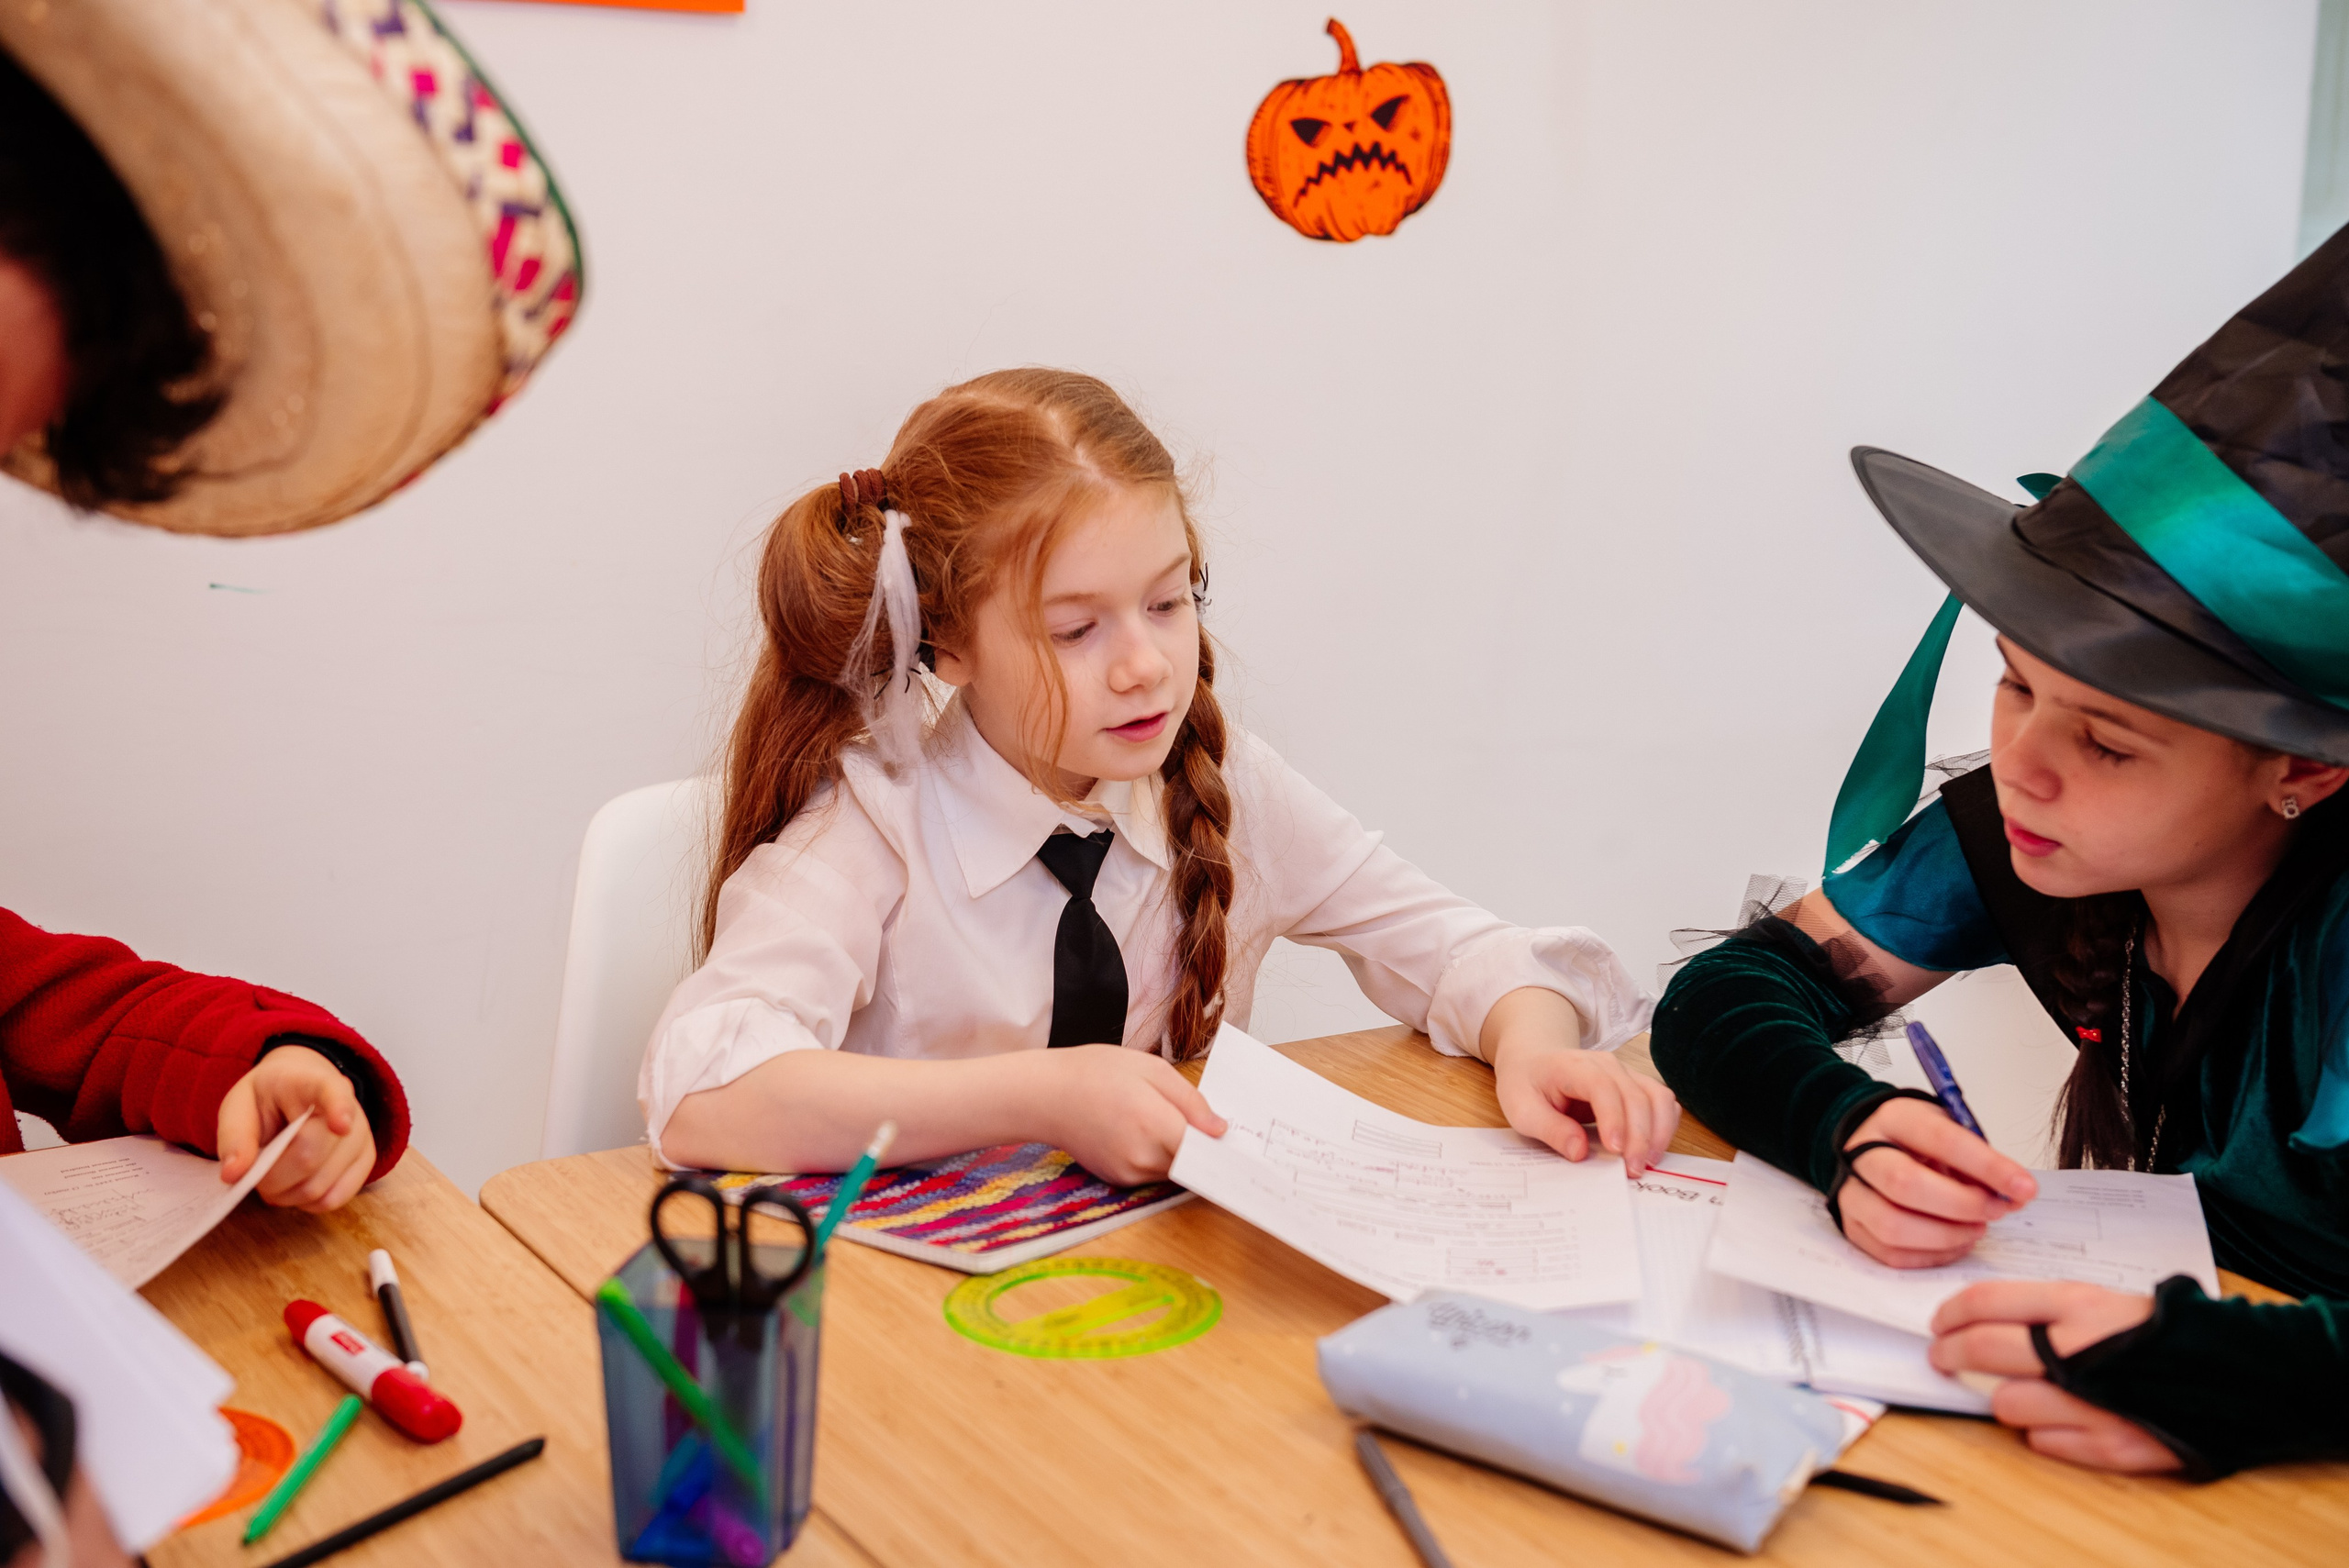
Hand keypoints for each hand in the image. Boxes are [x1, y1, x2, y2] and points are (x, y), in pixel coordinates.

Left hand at [216, 1046, 377, 1212]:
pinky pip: (336, 1198)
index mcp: (312, 1082)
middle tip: (255, 1172)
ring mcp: (363, 1136)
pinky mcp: (367, 1161)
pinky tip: (296, 1186)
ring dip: (286, 1194)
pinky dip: (307, 1202)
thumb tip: (233, 1175)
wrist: (302, 1093)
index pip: (333, 1092)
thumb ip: (235, 1136)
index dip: (339, 1109)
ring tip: (273, 1178)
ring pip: (320, 1186)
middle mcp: (350, 1107)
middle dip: (272, 1177)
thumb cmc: (269, 1099)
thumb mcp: (240, 1105)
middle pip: (309, 1157)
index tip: (340, 1125)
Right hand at [1035, 1045, 1226, 1185]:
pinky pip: (1152, 1172)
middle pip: (1192, 1163)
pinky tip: (1143, 1131)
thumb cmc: (1096, 1072)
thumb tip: (1219, 1130)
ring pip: (1173, 1170)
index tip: (1238, 1141)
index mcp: (1154, 1124)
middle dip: (1202, 1147)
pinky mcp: (1117, 1179)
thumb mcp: (1151, 1069)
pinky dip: (1158, 1156)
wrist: (1046, 1096)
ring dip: (1179, 1152)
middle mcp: (1142, 1157)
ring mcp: (1128, 1172)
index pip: (1205, 1150)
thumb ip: (1190, 1100)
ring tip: (1163, 1119)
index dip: (1222, 1145)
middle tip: (1207, 1125)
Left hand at [1484, 989, 1678, 1172]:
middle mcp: (1607, 1065)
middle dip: (1639, 1136)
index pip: (1602, 1087)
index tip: (1615, 1150)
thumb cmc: (1526, 1084)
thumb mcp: (1522, 1110)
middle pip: (1635, 1095)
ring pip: (1657, 1097)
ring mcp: (1625, 1074)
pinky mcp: (1636, 1086)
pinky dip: (1665, 1125)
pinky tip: (1653, 1149)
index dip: (1613, 1118)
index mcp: (1574, 1067)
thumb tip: (1579, 1152)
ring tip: (1647, 1163)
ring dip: (1658, 1132)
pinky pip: (1662, 1102)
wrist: (1533, 1061)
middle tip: (1633, 1170)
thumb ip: (1550, 1129)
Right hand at [1835, 1097, 2036, 1266]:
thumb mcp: (1950, 1132)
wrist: (1875, 1148)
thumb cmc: (1920, 1142)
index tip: (2024, 1187)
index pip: (1939, 1140)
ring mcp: (1850, 1192)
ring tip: (1976, 1229)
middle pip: (1905, 1184)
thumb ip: (1980, 1162)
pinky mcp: (1851, 1225)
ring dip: (1946, 1236)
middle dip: (1962, 1205)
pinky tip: (1955, 1243)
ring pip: (1892, 1225)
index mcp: (1893, 1119)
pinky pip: (1889, 1254)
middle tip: (1997, 1211)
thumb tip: (2015, 1196)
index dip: (1986, 1166)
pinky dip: (1931, 1255)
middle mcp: (1861, 1153)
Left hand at [1929, 1280, 2175, 1471]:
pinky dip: (2041, 1433)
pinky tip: (2057, 1420)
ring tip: (2016, 1393)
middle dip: (1950, 1354)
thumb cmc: (2163, 1335)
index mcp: (2076, 1305)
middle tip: (1943, 1358)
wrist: (2237, 1374)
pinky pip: (2044, 1442)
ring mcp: (2093, 1399)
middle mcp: (2077, 1349)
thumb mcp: (2103, 1300)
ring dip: (2002, 1399)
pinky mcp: (2111, 1443)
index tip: (1939, 1324)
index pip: (1985, 1302)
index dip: (1950, 1315)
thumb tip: (1982, 1320)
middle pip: (1982, 1349)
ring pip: (2006, 1403)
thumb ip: (2046, 1311)